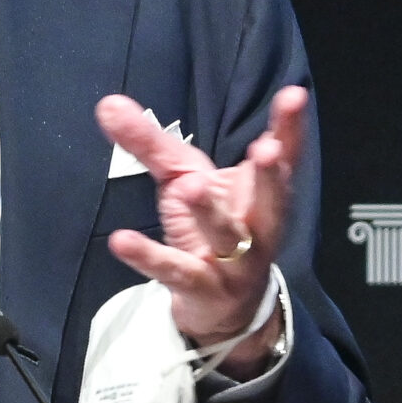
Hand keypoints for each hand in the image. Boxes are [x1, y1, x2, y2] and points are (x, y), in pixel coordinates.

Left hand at [95, 86, 308, 379]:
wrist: (223, 307)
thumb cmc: (209, 226)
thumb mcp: (181, 177)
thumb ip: (150, 141)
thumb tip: (107, 103)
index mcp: (261, 193)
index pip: (283, 155)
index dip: (291, 126)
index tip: (294, 95)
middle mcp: (258, 227)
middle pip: (272, 200)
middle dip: (271, 175)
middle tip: (267, 147)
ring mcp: (233, 262)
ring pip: (226, 237)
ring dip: (209, 212)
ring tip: (188, 187)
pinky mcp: (200, 287)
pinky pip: (174, 270)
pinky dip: (148, 257)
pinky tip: (121, 240)